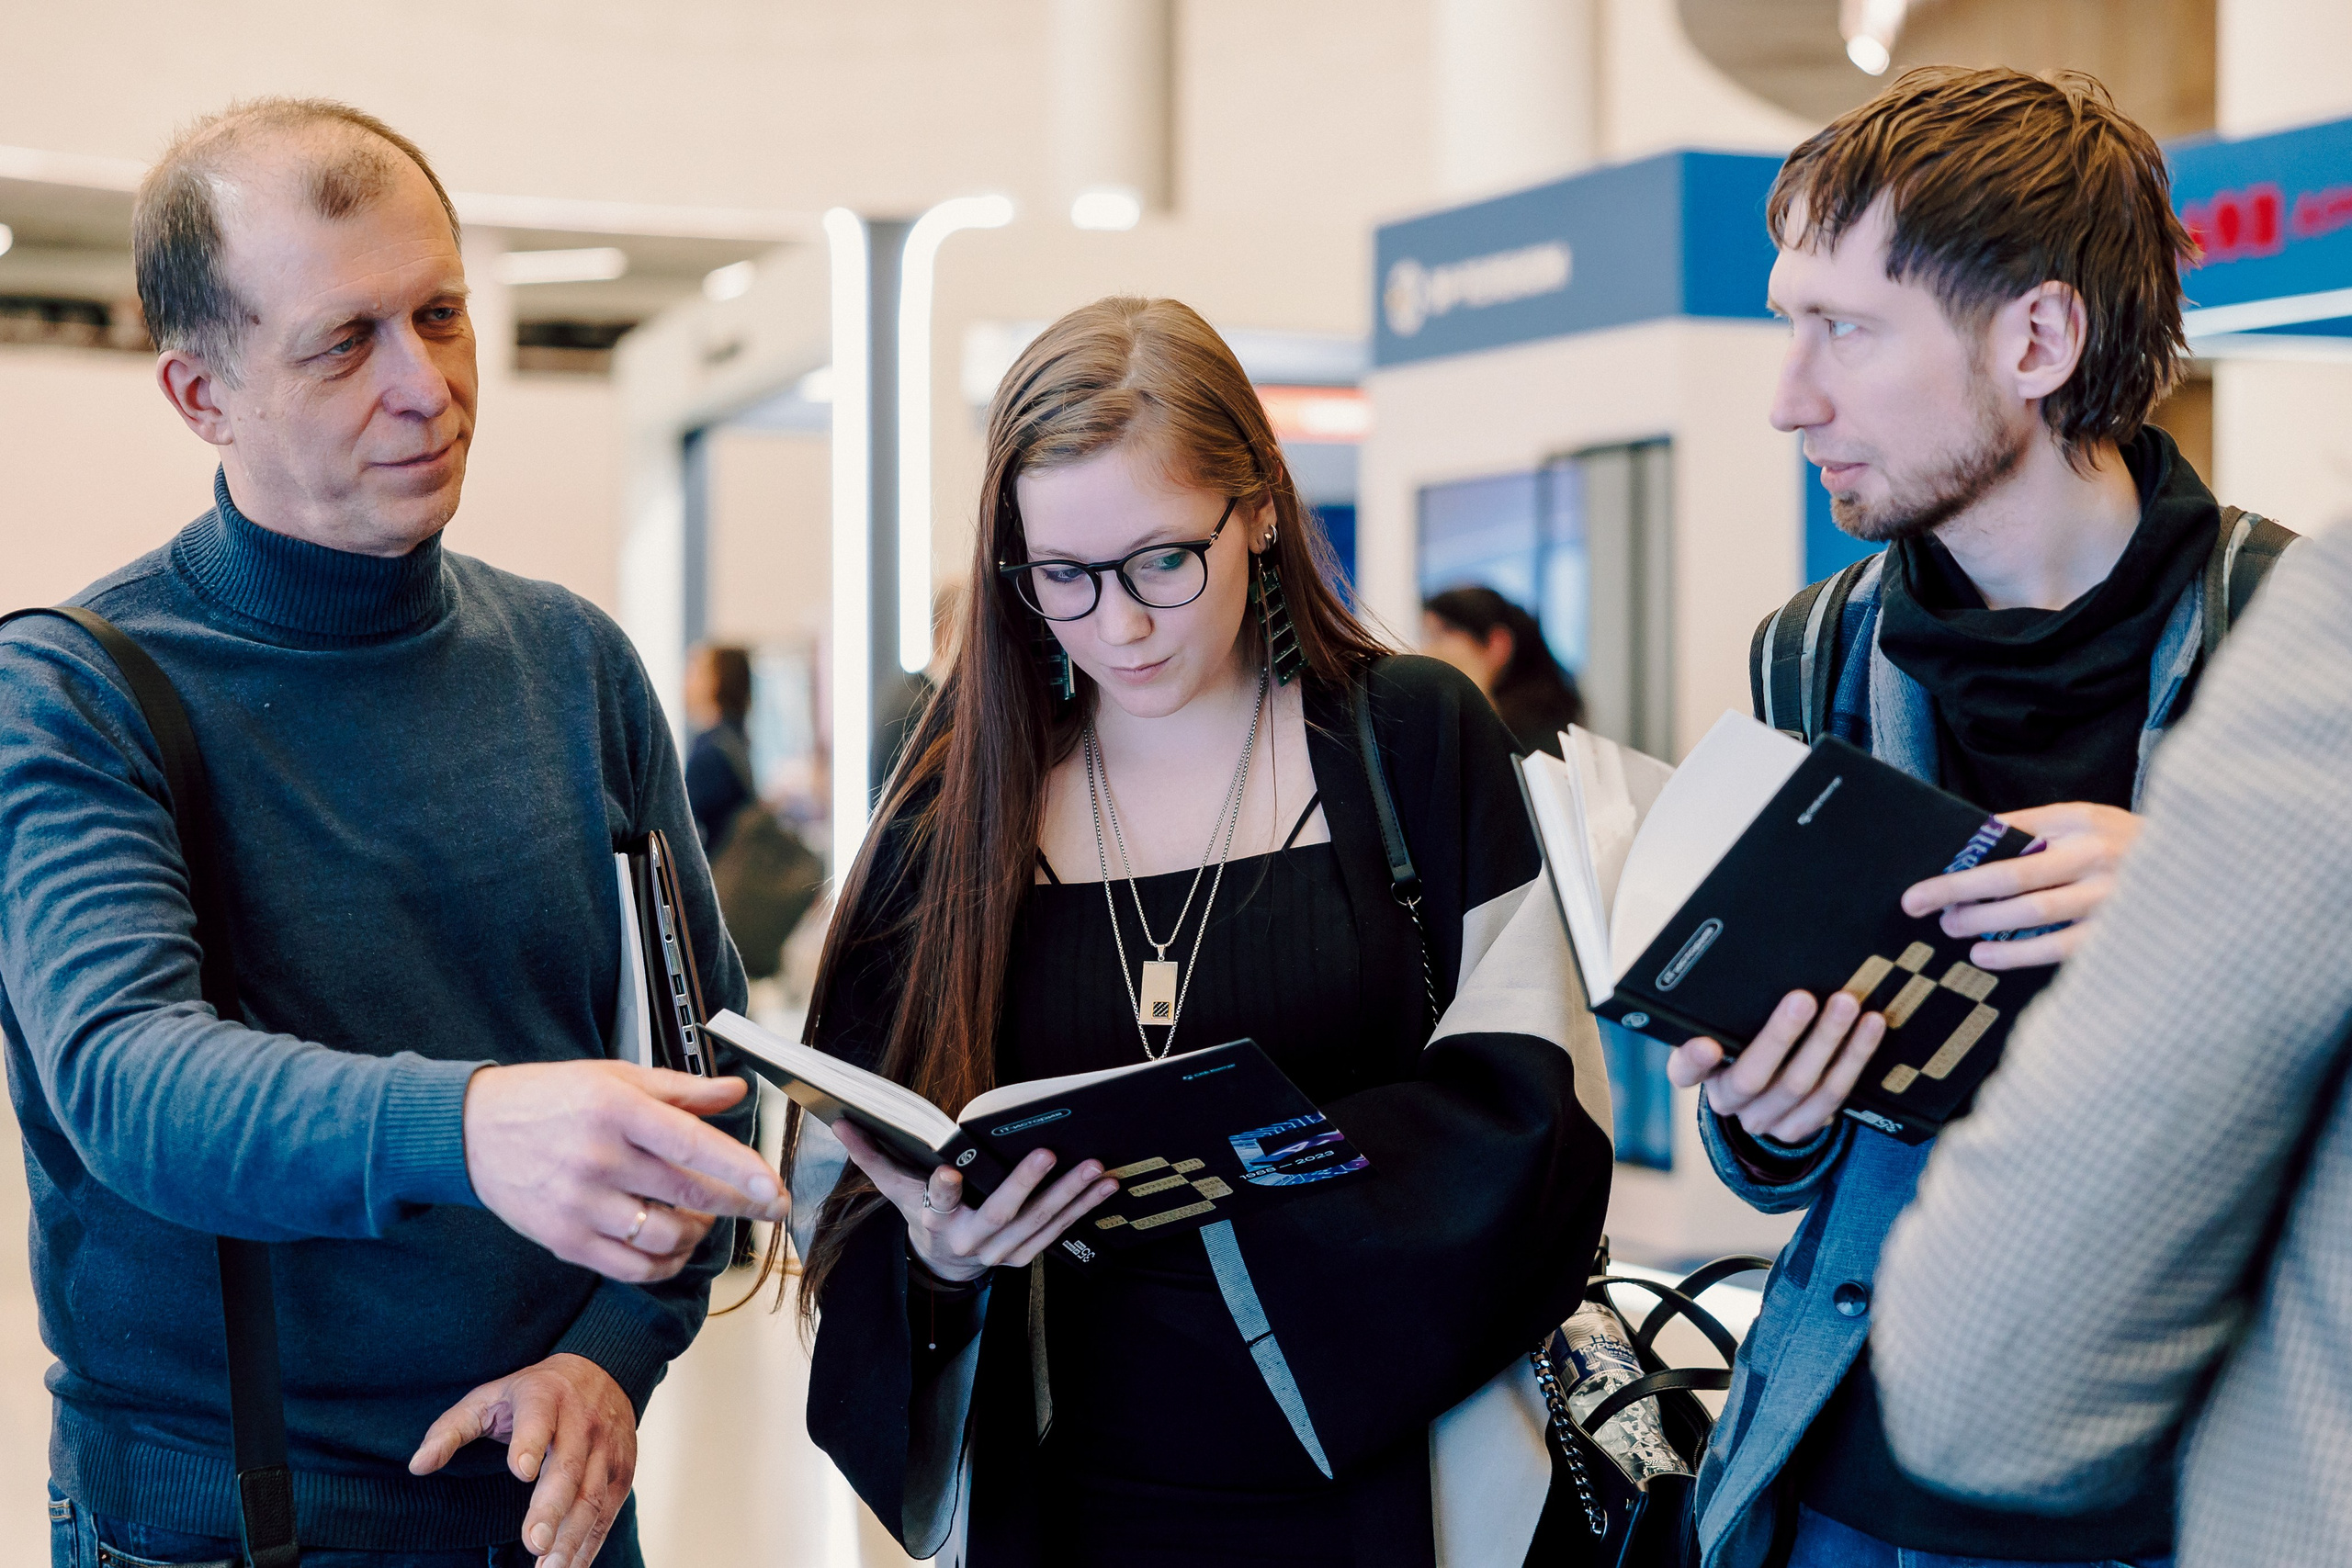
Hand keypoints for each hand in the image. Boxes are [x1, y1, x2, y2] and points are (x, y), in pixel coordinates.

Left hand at [410, 1352, 632, 1567]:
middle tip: (534, 1542)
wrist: (602, 1371)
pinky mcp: (623, 1470)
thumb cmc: (533, 1393)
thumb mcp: (488, 1398)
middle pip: (568, 1466)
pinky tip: (569, 1567)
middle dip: (552, 1506)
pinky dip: (590, 1543)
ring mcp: (606, 1447)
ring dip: (572, 1535)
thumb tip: (417, 1465)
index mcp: (544, 1396)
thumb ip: (451, 1429)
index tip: (520, 1471)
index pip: (538, 1417)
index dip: (530, 1442)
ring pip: (593, 1494)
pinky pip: (608, 1511)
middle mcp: (581, 1420)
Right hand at [463, 1060, 786, 1281]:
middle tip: (770, 1207)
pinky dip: (665, 1263)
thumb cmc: (549, 1098)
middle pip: (689, 1194)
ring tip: (703, 1216)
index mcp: (616, 1109)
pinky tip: (674, 1246)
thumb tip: (735, 1092)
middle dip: (741, 1206)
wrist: (471, 1130)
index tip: (774, 1188)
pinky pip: (631, 1267)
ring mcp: (580, 1204)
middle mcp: (599, 1158)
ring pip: (666, 1237)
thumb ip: (680, 1089)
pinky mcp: (564, 1239)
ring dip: (699, 1233)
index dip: (742, 1170)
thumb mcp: (614, 1077)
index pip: (694, 1145)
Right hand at [834, 1121, 1118, 1283]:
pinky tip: (1105, 1186)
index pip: (938, 1202)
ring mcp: (1000, 1252)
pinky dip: (1083, 1209)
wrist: (941, 1263)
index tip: (949, 1170)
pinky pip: (1057, 1232)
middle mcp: (969, 1241)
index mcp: (936, 1220)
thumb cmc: (921, 1213)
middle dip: (1025, 1184)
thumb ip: (872, 1156)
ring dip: (1070, 1195)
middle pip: (1000, 1214)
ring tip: (1096, 1167)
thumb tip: (839, 1122)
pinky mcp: (1024, 1256)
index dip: (943, 1188)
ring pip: (1038, 1223)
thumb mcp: (895, 1189)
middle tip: (1047, 1153)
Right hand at [1667, 988, 1884, 1144]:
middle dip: (1782, 1035)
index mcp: (1698, 1071)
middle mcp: (1727, 1101)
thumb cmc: (1743, 1035)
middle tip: (1804, 999)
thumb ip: (1732, 1005)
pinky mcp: (1798, 1128)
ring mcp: (1764, 1119)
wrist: (1762, 1090)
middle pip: (1752, 1076)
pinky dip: (1854, 1059)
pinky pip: (1832, 1097)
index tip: (1707, 1044)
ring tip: (1847, 1005)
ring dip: (1829, 1042)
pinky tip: (1870, 1027)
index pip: (1684, 1069)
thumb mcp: (1728, 1021)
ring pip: (1799, 1085)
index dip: (1694, 1060)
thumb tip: (1767, 954)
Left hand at [1901, 802, 2142, 969]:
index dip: (1964, 859)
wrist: (2203, 868)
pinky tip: (1985, 955)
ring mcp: (2110, 898)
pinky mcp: (2118, 935)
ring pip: (2034, 914)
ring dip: (1984, 922)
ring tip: (1953, 926)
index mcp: (2081, 821)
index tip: (1923, 876)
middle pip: (2013, 875)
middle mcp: (2096, 855)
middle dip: (1958, 891)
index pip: (2008, 835)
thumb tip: (1971, 843)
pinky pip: (2058, 948)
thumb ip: (2033, 829)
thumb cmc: (2123, 845)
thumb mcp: (2083, 822)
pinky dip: (2016, 954)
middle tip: (1920, 904)